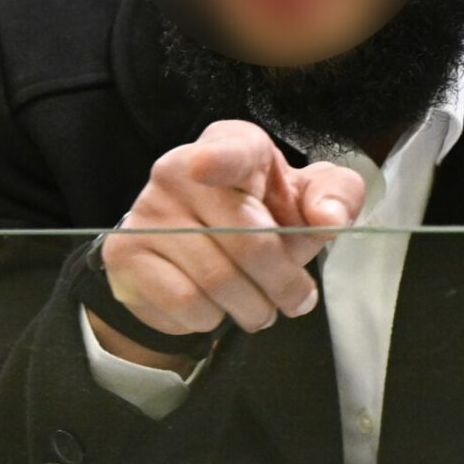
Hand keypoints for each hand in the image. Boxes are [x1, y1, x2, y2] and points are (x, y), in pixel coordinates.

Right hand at [92, 121, 365, 368]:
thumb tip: (330, 219)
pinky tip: (216, 308)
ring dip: (253, 308)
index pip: (229, 150)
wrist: (193, 257)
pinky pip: (185, 300)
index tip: (208, 167)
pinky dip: (211, 317)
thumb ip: (336, 197)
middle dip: (283, 282)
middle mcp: (179, 170)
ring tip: (260, 309)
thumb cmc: (259, 218)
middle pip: (246, 239)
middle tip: (296, 300)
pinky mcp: (127, 254)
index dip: (220, 160)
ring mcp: (148, 212)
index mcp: (231, 145)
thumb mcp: (306, 200)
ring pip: (216, 279)